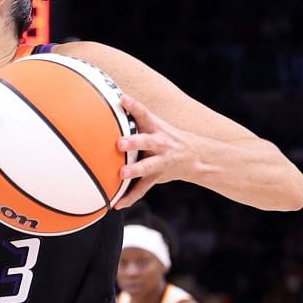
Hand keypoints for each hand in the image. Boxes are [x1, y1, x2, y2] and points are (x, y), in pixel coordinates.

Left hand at [113, 94, 202, 208]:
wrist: (194, 156)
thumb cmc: (164, 138)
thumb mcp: (155, 125)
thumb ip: (135, 119)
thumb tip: (108, 105)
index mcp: (156, 128)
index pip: (144, 114)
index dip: (134, 106)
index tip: (122, 98)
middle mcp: (160, 143)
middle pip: (147, 141)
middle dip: (134, 142)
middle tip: (120, 143)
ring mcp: (161, 161)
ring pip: (148, 166)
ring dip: (135, 170)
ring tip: (121, 174)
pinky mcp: (158, 177)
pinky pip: (143, 189)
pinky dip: (130, 197)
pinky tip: (118, 204)